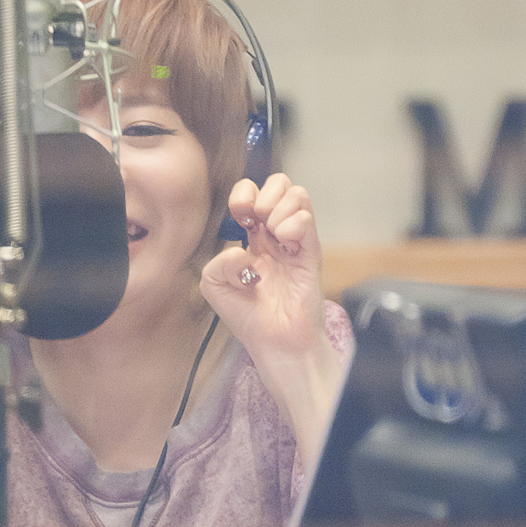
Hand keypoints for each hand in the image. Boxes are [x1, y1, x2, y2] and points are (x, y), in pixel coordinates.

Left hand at [200, 174, 343, 471]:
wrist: (277, 343)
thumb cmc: (249, 318)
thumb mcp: (214, 287)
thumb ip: (216, 262)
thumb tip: (243, 250)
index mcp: (253, 238)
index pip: (252, 193)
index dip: (243, 194)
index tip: (239, 216)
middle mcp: (276, 234)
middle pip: (279, 184)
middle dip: (264, 194)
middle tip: (256, 221)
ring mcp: (296, 241)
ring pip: (296, 194)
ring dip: (278, 208)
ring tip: (273, 236)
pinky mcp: (311, 251)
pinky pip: (306, 217)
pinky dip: (292, 222)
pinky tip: (285, 242)